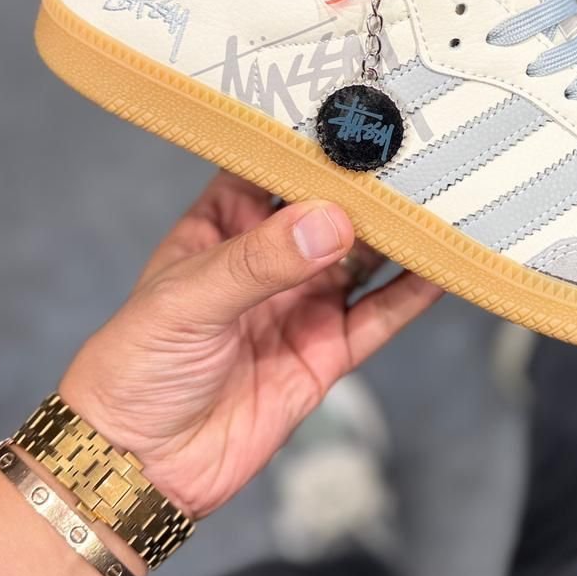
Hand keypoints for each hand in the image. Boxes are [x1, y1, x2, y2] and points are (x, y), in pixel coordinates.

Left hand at [58, 172, 442, 518]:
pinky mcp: (326, 352)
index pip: (273, 166)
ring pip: (366, 257)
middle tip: (419, 150)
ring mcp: (302, 303)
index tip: (356, 108)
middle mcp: (269, 257)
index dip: (311, 139)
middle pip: (331, 208)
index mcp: (222, 225)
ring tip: (443, 199)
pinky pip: (380, 316)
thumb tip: (328, 222)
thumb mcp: (186, 301)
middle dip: (371, 184)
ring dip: (401, 234)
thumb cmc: (133, 369)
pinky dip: (413, 293)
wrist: (139, 467)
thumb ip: (259, 261)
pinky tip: (443, 267)